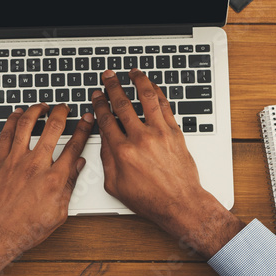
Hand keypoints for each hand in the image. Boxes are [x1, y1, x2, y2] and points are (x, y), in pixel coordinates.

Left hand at [0, 103, 93, 275]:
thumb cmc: (26, 228)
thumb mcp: (59, 213)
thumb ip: (69, 185)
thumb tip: (78, 166)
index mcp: (54, 179)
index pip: (74, 146)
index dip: (83, 128)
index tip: (86, 119)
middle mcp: (35, 166)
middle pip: (52, 128)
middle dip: (61, 112)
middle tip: (64, 107)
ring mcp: (15, 161)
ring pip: (26, 125)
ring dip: (36, 110)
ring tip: (42, 105)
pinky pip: (6, 134)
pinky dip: (12, 120)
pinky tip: (17, 114)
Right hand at [91, 69, 242, 257]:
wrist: (179, 203)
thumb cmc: (149, 198)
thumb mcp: (115, 185)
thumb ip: (106, 159)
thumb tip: (104, 139)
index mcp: (122, 151)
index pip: (106, 119)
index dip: (99, 104)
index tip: (96, 95)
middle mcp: (140, 138)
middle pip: (122, 104)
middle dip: (113, 86)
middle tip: (108, 76)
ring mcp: (159, 133)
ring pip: (147, 98)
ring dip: (138, 81)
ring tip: (133, 72)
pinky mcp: (175, 133)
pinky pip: (165, 106)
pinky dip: (158, 93)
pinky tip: (153, 87)